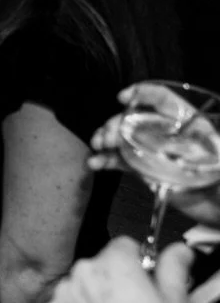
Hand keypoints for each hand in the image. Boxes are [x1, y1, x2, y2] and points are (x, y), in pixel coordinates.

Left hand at [41, 237, 192, 302]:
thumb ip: (173, 268)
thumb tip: (176, 253)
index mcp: (115, 265)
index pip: (123, 245)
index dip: (135, 263)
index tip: (139, 277)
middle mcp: (83, 274)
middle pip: (98, 265)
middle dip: (112, 281)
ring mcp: (62, 295)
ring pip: (78, 285)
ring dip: (91, 297)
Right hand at [88, 84, 219, 227]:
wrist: (218, 209)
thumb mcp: (219, 163)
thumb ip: (207, 153)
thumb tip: (181, 145)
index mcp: (189, 126)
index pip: (164, 100)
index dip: (143, 94)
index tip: (123, 98)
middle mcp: (167, 134)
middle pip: (136, 118)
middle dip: (116, 124)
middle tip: (106, 138)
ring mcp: (153, 151)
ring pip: (123, 137)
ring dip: (106, 139)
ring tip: (98, 147)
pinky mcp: (144, 168)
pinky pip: (121, 160)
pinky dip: (105, 160)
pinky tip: (95, 163)